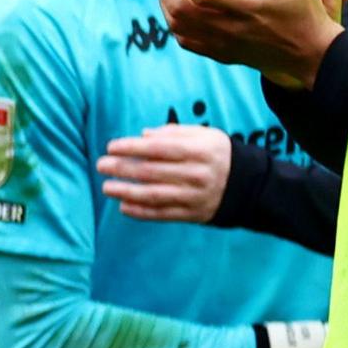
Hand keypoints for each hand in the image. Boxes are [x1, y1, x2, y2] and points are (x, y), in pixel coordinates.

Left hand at [99, 121, 232, 224]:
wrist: (247, 185)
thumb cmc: (217, 155)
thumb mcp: (204, 136)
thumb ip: (174, 133)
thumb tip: (143, 135)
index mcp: (200, 151)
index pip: (160, 148)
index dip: (133, 147)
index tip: (111, 146)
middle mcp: (197, 174)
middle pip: (152, 171)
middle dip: (122, 168)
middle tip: (101, 165)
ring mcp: (194, 196)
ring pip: (154, 195)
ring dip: (126, 192)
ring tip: (106, 187)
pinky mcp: (192, 214)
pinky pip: (162, 214)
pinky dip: (140, 212)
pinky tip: (123, 206)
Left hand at [157, 0, 338, 89]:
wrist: (310, 53)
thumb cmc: (304, 11)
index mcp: (244, 7)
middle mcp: (229, 28)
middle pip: (181, 10)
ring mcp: (223, 45)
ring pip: (180, 27)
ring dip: (167, 5)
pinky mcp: (222, 55)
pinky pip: (187, 42)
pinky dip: (175, 25)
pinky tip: (175, 11)